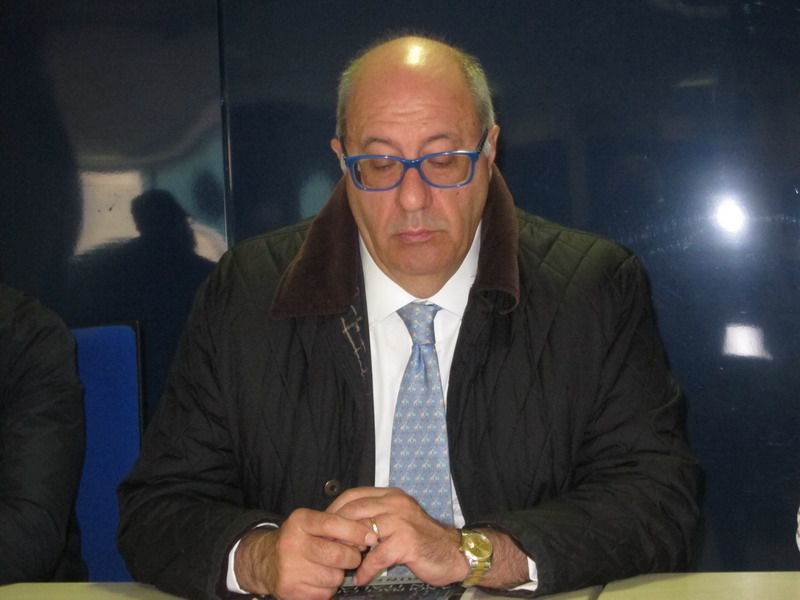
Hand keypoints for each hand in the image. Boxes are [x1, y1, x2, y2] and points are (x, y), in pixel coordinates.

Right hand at [234, 507, 377, 599]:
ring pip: (334, 577)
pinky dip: (328, 588)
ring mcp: (290, 568)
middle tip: (353, 557)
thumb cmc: (297, 540)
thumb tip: (367, 535)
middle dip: (352, 558)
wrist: (265, 561)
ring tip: (329, 568)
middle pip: (336, 554)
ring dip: (338, 575)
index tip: (370, 537)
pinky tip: (318, 579)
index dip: (355, 531)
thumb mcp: (310, 523)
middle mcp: (292, 543)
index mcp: (299, 522)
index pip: (331, 523)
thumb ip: (336, 525)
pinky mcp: (291, 590)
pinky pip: (325, 593)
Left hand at [326, 487, 467, 586]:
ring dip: (348, 549)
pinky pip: (377, 556)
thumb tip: (343, 527)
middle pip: (354, 510)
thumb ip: (376, 517)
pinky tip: (361, 578)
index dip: (335, 510)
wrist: (455, 552)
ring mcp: (402, 521)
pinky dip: (365, 570)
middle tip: (328, 548)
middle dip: (336, 531)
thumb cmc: (423, 538)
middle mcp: (396, 503)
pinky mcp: (407, 542)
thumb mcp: (399, 519)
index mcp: (391, 495)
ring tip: (341, 563)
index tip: (325, 528)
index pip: (353, 495)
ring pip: (362, 530)